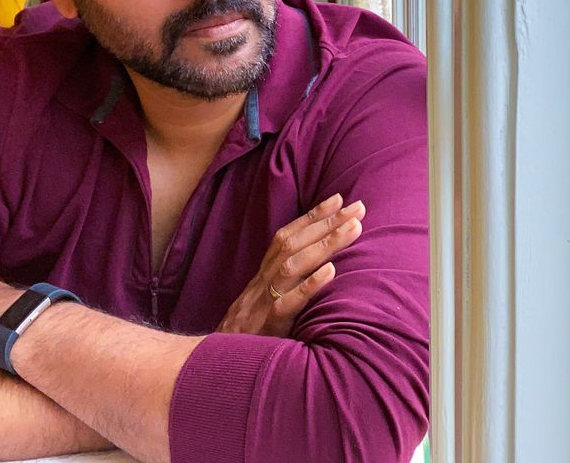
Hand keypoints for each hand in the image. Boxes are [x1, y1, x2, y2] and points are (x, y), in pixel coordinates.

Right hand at [217, 193, 364, 336]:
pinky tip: (331, 272)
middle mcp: (261, 284)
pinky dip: (309, 286)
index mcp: (262, 277)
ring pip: (293, 266)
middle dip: (327, 223)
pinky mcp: (266, 329)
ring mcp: (262, 304)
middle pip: (293, 244)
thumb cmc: (245, 339)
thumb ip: (283, 287)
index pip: (287, 237)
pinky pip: (287, 305)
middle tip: (359, 207)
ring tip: (354, 228)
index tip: (338, 199)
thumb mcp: (261, 307)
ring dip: (325, 244)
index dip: (311, 217)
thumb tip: (318, 267)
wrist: (210, 370)